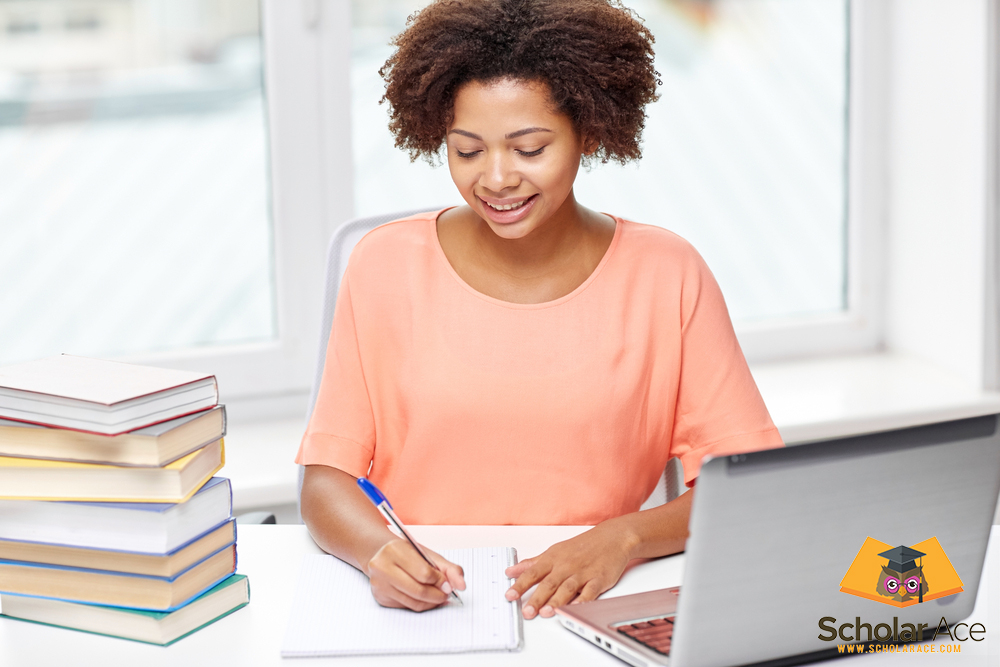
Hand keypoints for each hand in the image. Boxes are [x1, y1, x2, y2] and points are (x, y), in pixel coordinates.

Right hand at [365, 539, 465, 610]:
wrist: (383, 555)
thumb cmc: (407, 554)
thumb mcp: (428, 555)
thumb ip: (449, 568)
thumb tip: (461, 585)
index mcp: (395, 550)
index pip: (424, 573)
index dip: (440, 581)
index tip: (449, 585)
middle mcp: (382, 566)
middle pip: (418, 590)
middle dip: (437, 595)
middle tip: (446, 594)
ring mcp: (379, 583)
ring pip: (413, 602)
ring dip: (431, 602)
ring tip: (438, 596)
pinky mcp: (380, 597)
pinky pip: (406, 606)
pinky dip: (420, 604)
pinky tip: (425, 598)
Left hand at [504, 523, 634, 618]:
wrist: (611, 538)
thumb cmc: (582, 546)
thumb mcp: (554, 552)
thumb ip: (533, 563)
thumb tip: (512, 570)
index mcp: (553, 559)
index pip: (533, 573)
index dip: (520, 585)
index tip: (509, 595)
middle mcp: (566, 566)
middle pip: (549, 583)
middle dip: (536, 598)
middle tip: (526, 612)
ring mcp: (583, 573)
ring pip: (567, 588)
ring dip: (556, 601)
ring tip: (546, 612)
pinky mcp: (599, 579)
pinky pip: (590, 592)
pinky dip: (583, 601)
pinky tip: (575, 608)